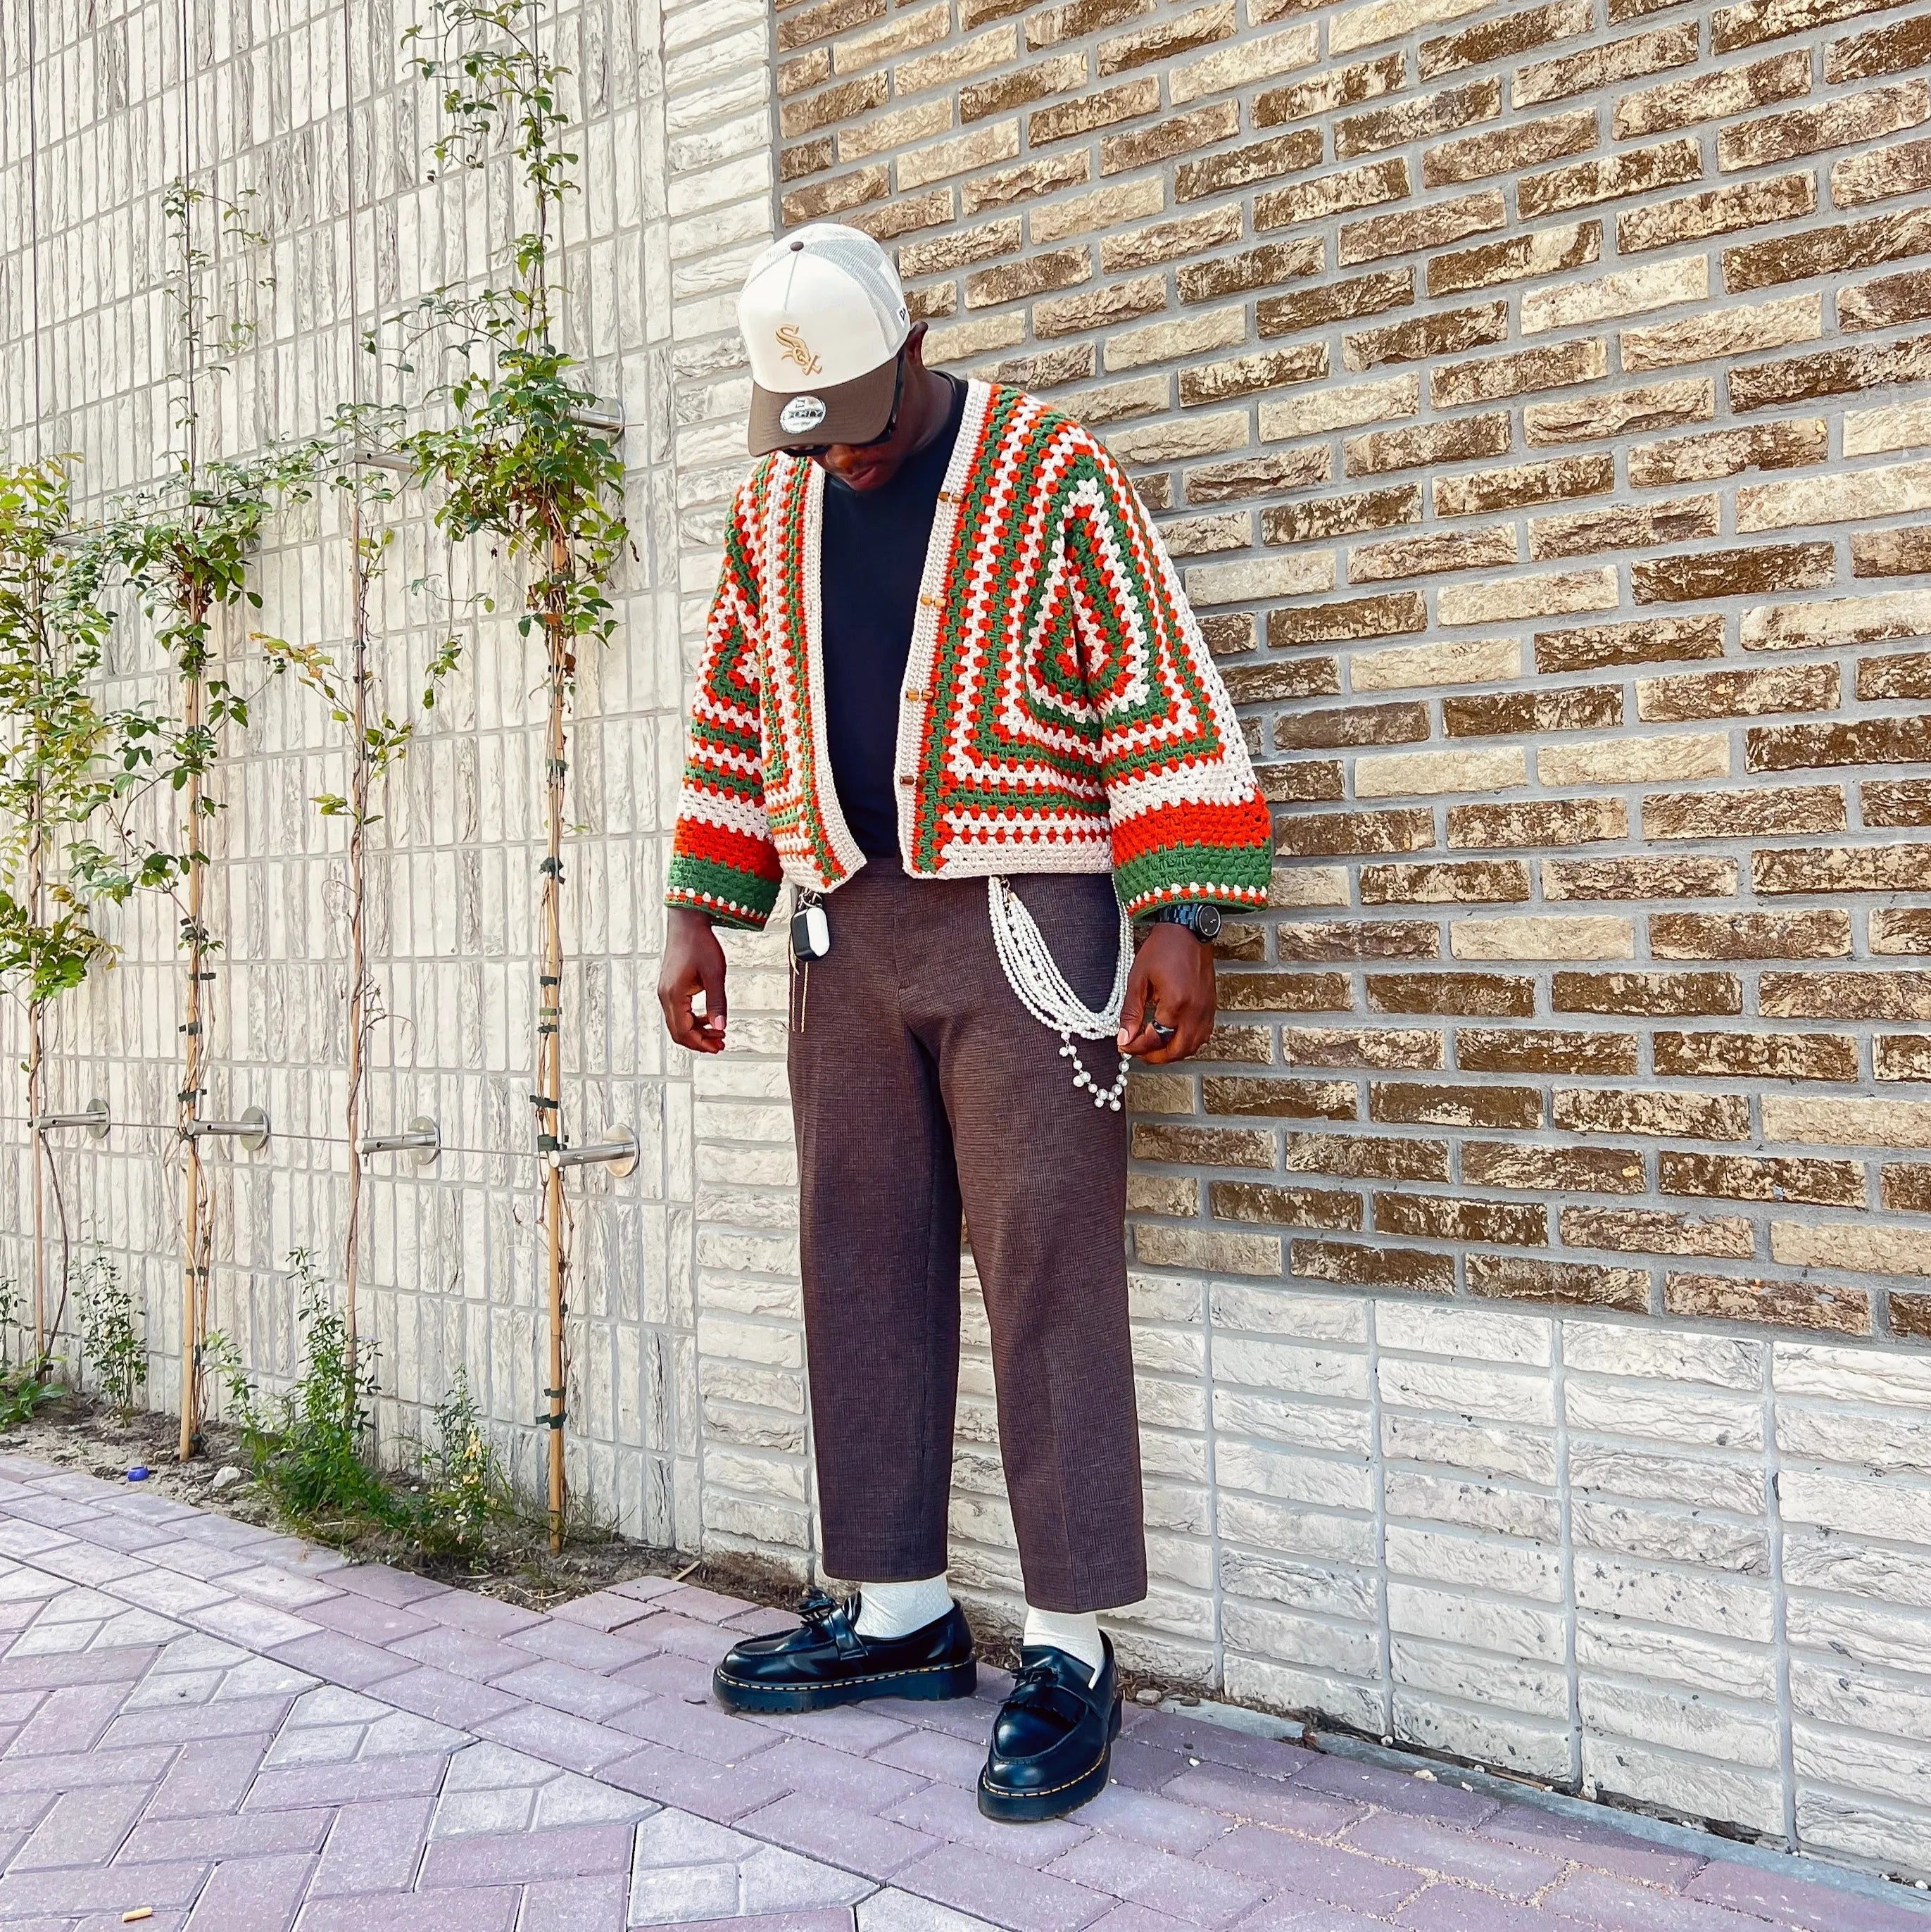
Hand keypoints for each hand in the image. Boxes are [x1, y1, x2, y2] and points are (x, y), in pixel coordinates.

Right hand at [659, 908, 728, 1052]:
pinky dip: (693, 1019)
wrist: (687, 921)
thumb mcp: (715, 974)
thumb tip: (721, 1027)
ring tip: (718, 1033)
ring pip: (678, 1023)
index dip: (701, 1044)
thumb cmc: (701, 943)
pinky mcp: (670, 986)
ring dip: (697, 1031)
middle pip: (678, 1031)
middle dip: (700, 1041)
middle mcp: (665, 995)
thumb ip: (717, 1002)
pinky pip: (679, 1011)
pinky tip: (709, 1018)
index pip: (683, 1032)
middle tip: (721, 1044)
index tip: (719, 1047)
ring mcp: (666, 991)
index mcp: (673, 995)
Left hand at [1117, 922, 1215, 1063]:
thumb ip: (1131, 1012)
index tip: (1123, 1045)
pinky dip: (1187, 1043)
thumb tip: (1124, 1037)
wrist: (1188, 930)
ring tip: (1153, 1048)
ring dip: (1173, 1053)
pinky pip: (1203, 1035)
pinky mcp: (1211, 1006)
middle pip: (1177, 1050)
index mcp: (1175, 1003)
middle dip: (1155, 1057)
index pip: (1155, 1039)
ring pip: (1193, 1047)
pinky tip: (1173, 1038)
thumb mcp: (1138, 978)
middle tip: (1137, 1052)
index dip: (1136, 1046)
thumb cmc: (1163, 949)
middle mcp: (1195, 1011)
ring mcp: (1206, 1010)